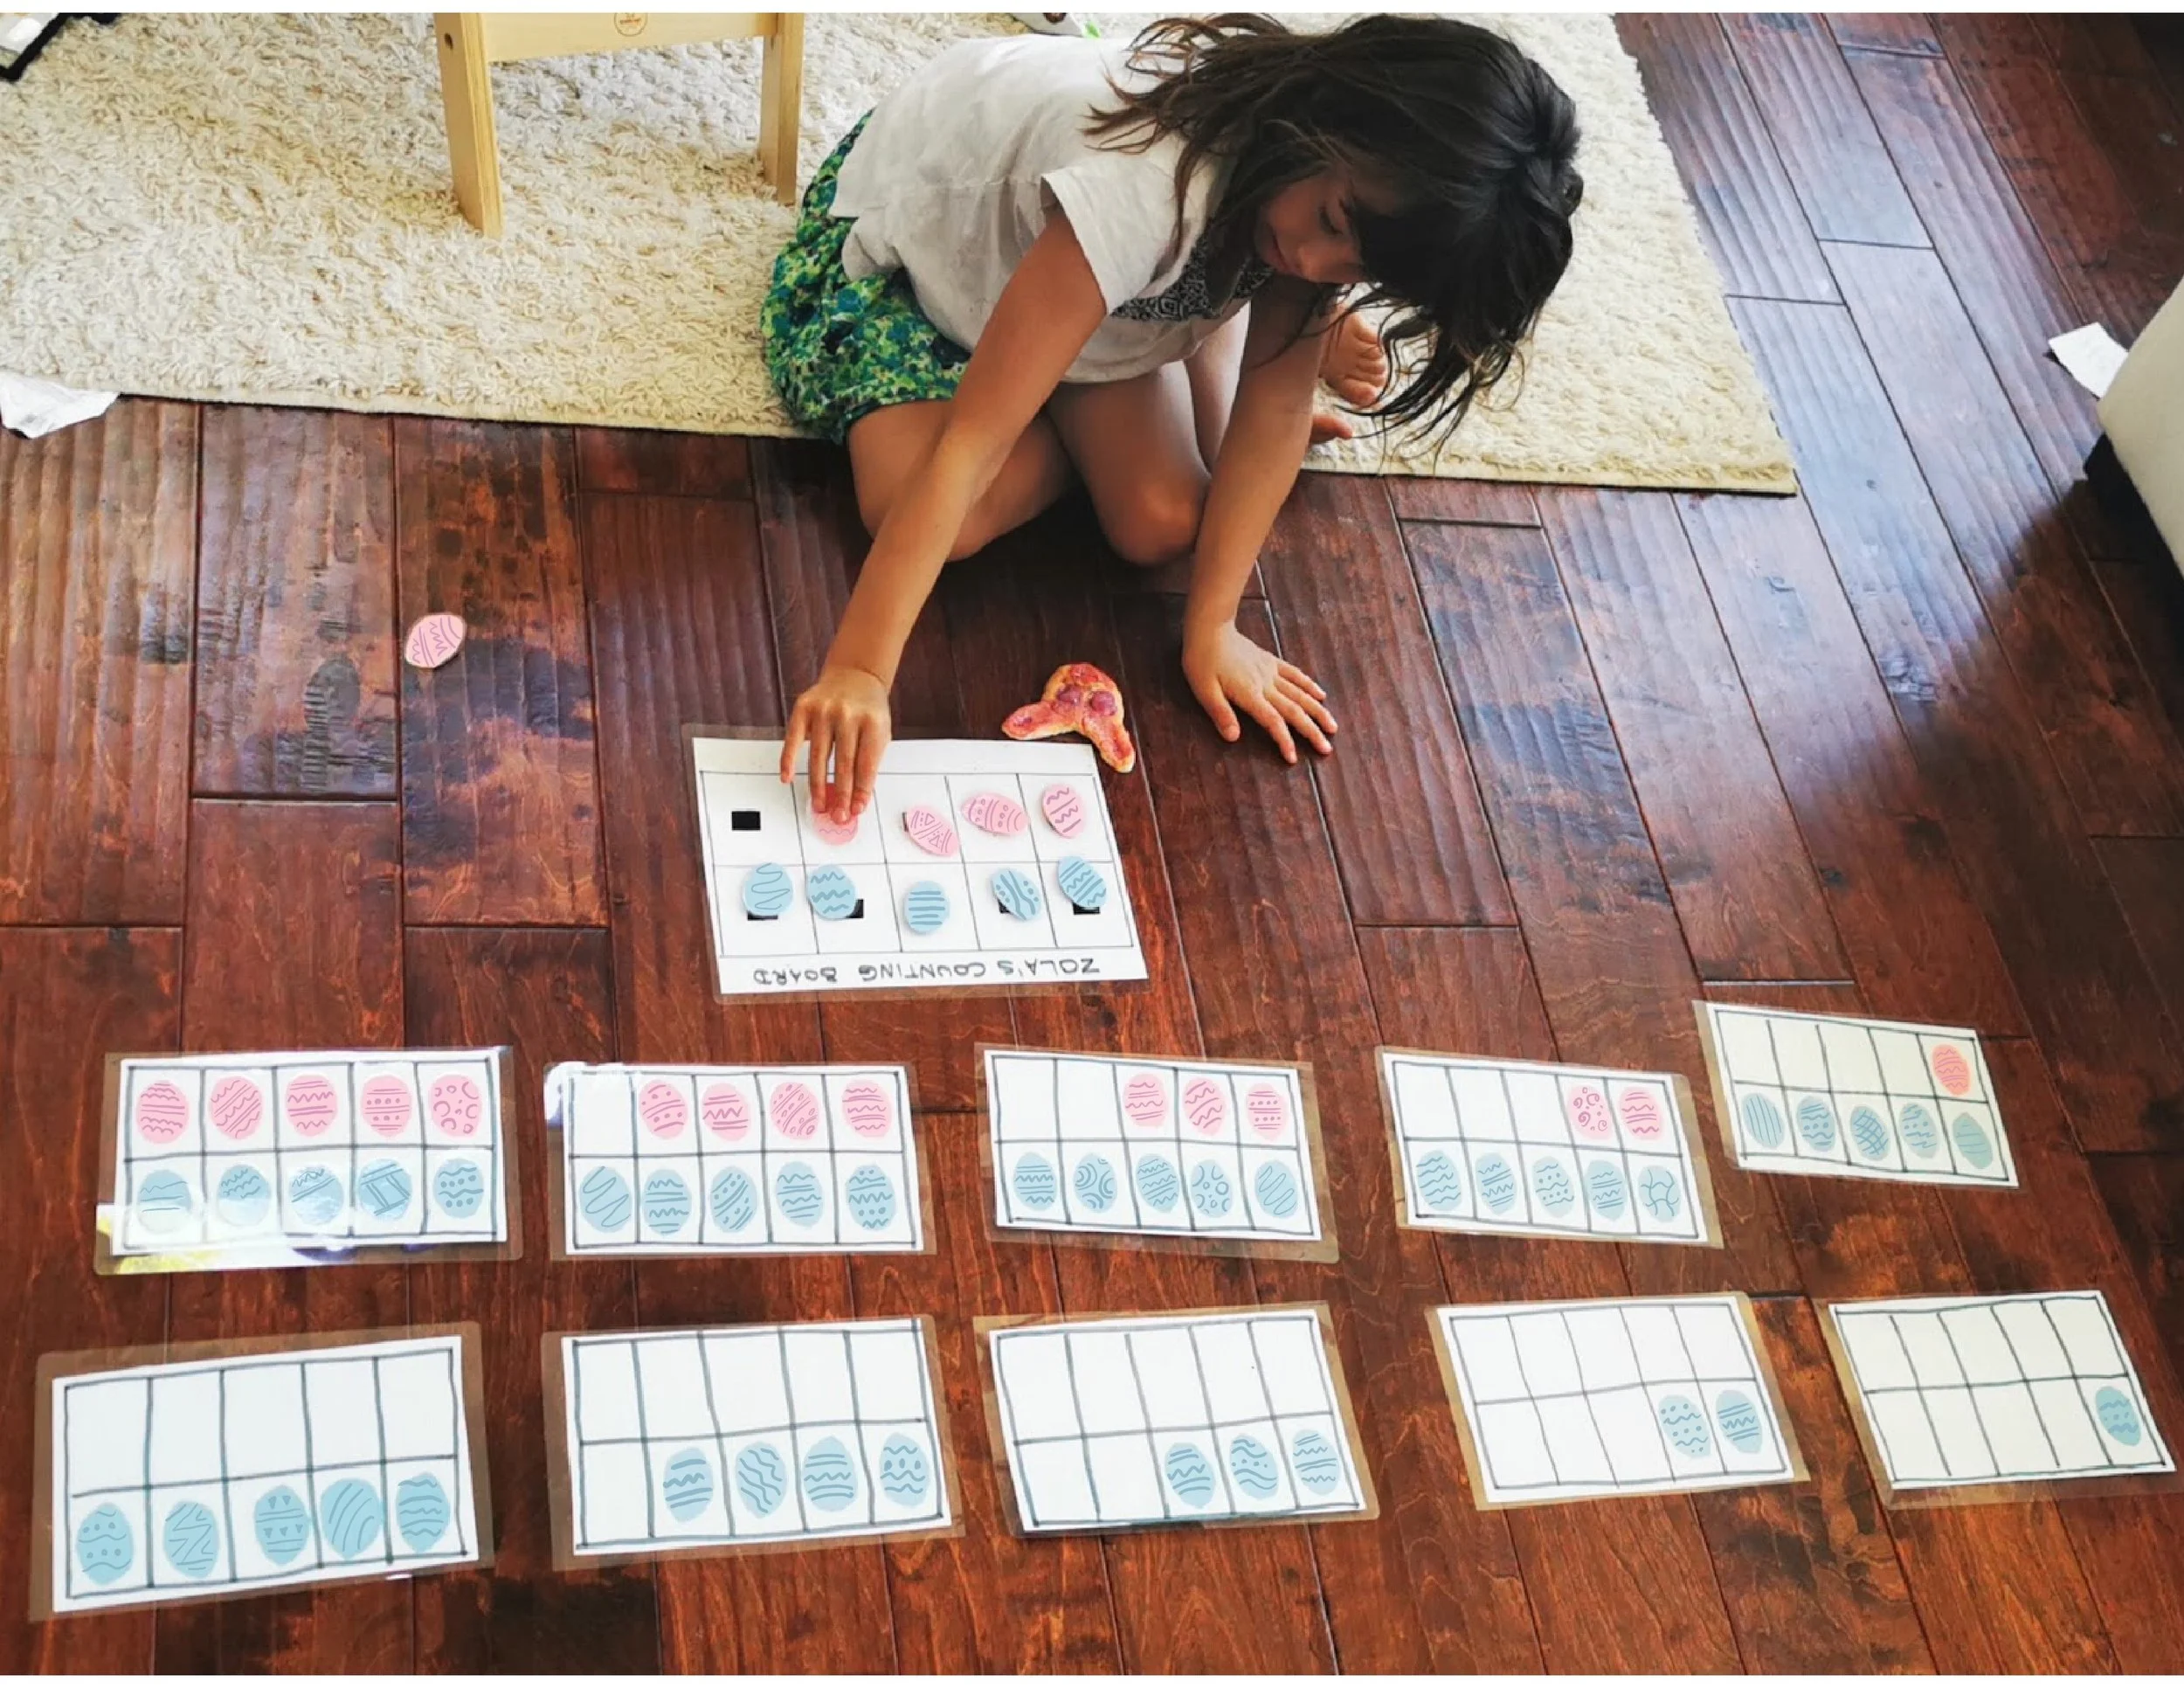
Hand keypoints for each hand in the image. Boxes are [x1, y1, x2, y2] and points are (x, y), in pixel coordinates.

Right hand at [781, 664, 891, 821]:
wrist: (854, 675)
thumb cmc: (867, 711)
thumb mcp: (879, 732)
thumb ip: (868, 763)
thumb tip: (856, 801)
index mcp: (873, 721)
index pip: (867, 763)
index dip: (862, 790)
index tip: (857, 810)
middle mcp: (848, 714)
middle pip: (844, 763)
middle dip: (841, 794)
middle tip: (838, 815)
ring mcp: (824, 709)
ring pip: (819, 756)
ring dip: (818, 785)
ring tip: (819, 805)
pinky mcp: (803, 707)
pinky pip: (793, 739)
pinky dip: (788, 760)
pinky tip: (787, 778)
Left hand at [1182, 620, 1334, 763]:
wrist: (1210, 629)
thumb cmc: (1202, 661)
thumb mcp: (1204, 691)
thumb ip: (1220, 714)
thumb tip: (1233, 738)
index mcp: (1250, 694)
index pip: (1273, 721)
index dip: (1284, 741)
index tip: (1293, 758)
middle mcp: (1266, 684)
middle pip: (1295, 710)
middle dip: (1312, 731)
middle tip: (1326, 748)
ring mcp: (1271, 671)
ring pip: (1301, 694)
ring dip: (1318, 711)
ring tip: (1333, 727)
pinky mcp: (1271, 662)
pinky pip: (1295, 674)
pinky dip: (1310, 686)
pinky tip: (1321, 695)